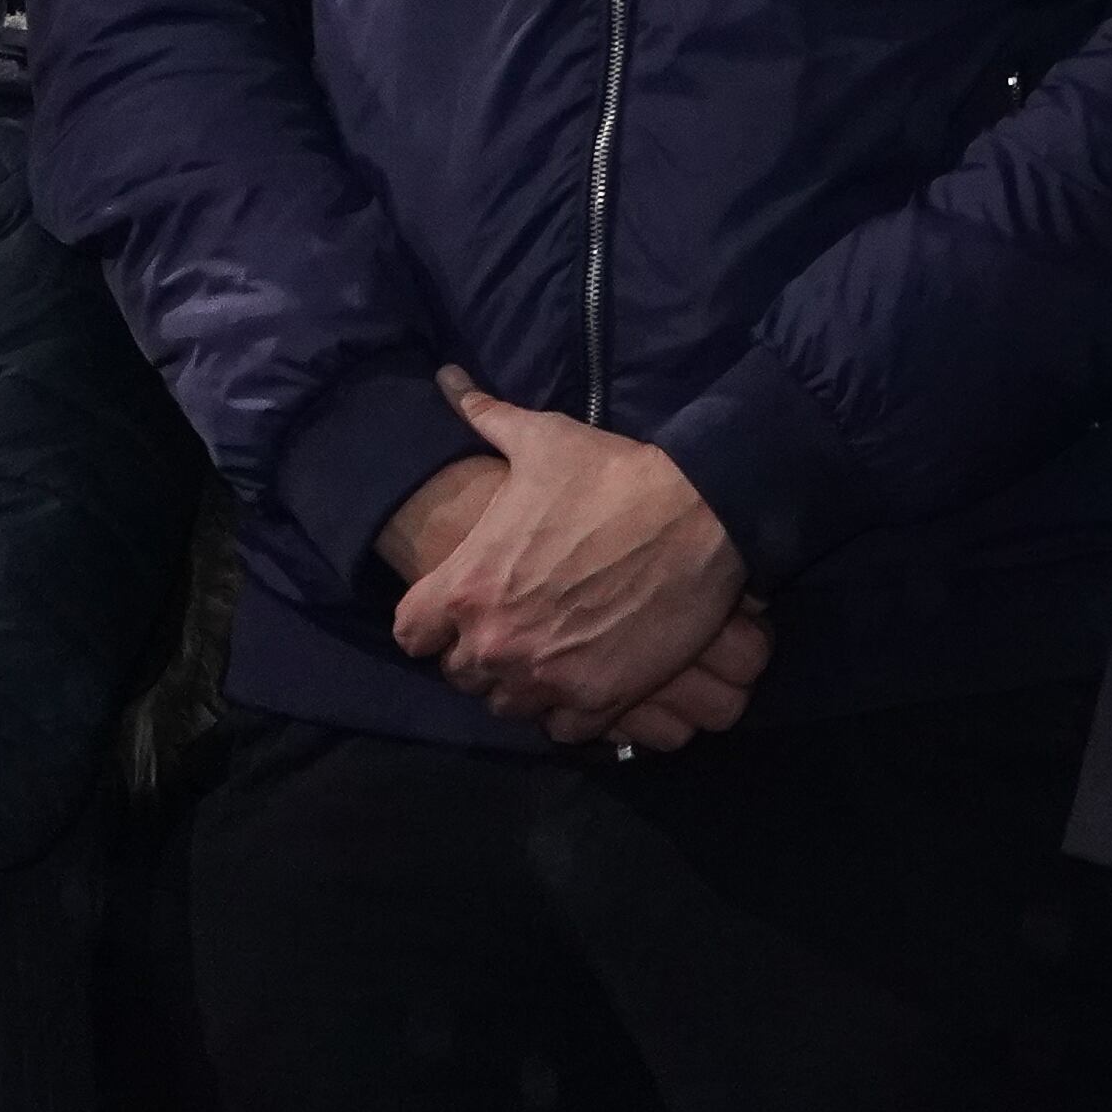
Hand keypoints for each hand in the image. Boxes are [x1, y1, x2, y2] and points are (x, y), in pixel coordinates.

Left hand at [392, 369, 757, 748]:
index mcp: (468, 586)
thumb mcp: (544, 440)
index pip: (410, 634)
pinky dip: (570, 711)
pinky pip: (561, 730)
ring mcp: (545, 676)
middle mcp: (495, 642)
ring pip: (507, 705)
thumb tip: (447, 381)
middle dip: (480, 651)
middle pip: (459, 674)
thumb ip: (486, 419)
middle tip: (516, 626)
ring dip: (521, 684)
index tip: (458, 608)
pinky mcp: (598, 699)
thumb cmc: (615, 476)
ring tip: (550, 655)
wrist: (701, 513)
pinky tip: (586, 679)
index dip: (431, 622)